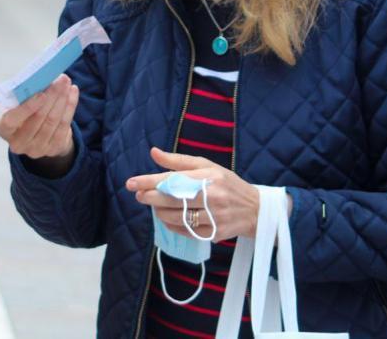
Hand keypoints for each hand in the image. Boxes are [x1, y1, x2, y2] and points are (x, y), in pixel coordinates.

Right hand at [0, 74, 77, 160]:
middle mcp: (19, 143)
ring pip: (53, 120)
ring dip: (63, 99)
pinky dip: (70, 106)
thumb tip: (42, 79)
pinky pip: (64, 124)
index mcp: (5, 130)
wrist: (36, 134)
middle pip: (38, 118)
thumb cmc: (23, 113)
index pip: (12, 120)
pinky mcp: (54, 148)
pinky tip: (72, 92)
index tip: (41, 94)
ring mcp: (37, 148)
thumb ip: (22, 96)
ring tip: (66, 83)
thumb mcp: (16, 106)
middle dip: (51, 96)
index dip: (27, 107)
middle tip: (60, 79)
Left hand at [125, 147, 260, 240]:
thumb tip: (153, 152)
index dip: (149, 181)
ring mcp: (215, 217)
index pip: (173, 178)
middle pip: (172, 199)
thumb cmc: (227, 184)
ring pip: (176, 217)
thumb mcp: (207, 166)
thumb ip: (178, 161)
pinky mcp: (215, 233)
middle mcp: (213, 196)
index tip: (131, 183)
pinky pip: (185, 231)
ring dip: (159, 212)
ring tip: (155, 206)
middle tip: (140, 195)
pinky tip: (168, 219)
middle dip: (150, 197)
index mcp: (209, 176)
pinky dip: (172, 225)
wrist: (255, 209)